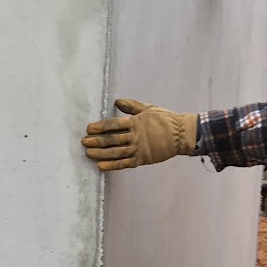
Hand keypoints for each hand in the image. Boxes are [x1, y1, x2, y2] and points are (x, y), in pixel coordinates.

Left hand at [81, 99, 198, 170]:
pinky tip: (101, 166)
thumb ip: (131, 106)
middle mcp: (135, 136)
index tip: (88, 129)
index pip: (113, 125)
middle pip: (112, 139)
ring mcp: (138, 149)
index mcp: (136, 122)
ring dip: (101, 153)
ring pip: (115, 152)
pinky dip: (112, 165)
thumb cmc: (165, 120)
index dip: (100, 127)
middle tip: (84, 142)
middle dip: (96, 141)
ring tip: (88, 153)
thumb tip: (117, 101)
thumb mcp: (148, 109)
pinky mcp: (142, 159)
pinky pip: (124, 163)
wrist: (182, 135)